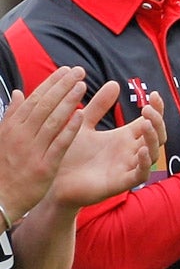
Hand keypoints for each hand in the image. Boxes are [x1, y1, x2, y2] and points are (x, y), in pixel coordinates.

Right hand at [0, 66, 88, 220]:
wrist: (0, 198)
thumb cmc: (5, 166)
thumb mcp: (4, 138)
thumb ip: (13, 115)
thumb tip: (21, 93)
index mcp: (12, 126)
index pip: (35, 99)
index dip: (51, 83)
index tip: (66, 70)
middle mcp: (21, 135)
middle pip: (44, 105)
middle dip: (62, 86)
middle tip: (79, 71)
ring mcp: (32, 150)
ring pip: (52, 120)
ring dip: (68, 101)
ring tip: (83, 86)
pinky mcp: (44, 166)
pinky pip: (58, 144)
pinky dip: (69, 128)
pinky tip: (81, 115)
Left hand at [50, 84, 166, 207]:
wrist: (53, 178)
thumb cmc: (69, 153)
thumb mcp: (83, 123)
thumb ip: (98, 106)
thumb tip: (114, 83)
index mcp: (125, 137)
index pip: (150, 121)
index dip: (157, 109)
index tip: (154, 94)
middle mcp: (130, 151)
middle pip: (157, 135)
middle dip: (157, 121)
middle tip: (147, 109)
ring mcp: (128, 166)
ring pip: (154, 153)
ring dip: (153, 138)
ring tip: (146, 124)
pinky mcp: (121, 182)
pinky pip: (141, 174)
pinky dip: (145, 163)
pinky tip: (141, 150)